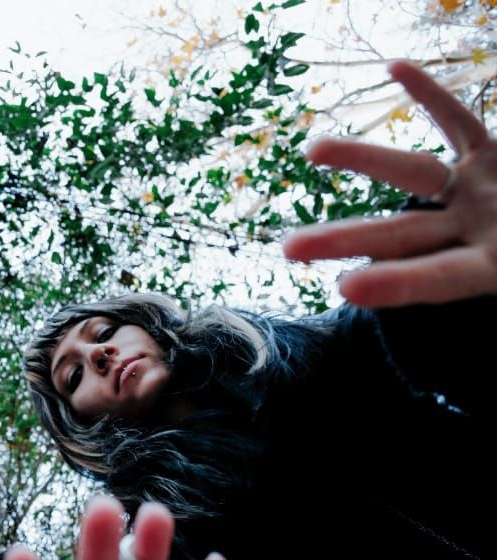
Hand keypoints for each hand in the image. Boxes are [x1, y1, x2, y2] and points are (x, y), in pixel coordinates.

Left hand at [284, 60, 496, 307]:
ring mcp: (478, 191)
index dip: (397, 285)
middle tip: (286, 247)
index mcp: (492, 271)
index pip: (437, 281)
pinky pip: (459, 119)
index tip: (347, 288)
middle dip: (343, 239)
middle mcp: (473, 231)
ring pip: (411, 174)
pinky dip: (430, 94)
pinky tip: (395, 67)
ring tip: (311, 149)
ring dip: (362, 159)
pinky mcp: (493, 155)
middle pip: (398, 235)